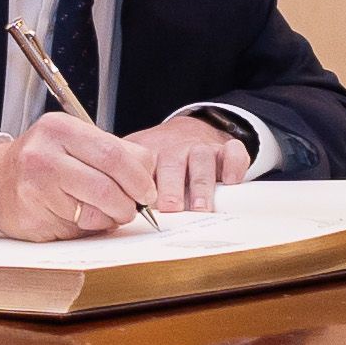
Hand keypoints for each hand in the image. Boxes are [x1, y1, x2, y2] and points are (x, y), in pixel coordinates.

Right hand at [0, 113, 159, 240]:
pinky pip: (78, 229)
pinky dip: (89, 228)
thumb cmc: (41, 162)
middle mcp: (45, 155)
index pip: (115, 153)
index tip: (148, 190)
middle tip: (134, 207)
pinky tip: (80, 217)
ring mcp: (36, 187)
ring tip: (106, 212)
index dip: (140, 177)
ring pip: (95, 212)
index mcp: (61, 129)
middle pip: (107, 186)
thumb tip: (148, 171)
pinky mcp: (33, 216)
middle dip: (129, 203)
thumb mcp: (74, 141)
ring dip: (111, 218)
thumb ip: (112, 151)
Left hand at [126, 112, 253, 211]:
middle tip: (171, 208)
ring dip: (201, 184)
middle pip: (172, 164)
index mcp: (150, 153)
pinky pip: (233, 152)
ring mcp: (202, 148)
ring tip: (201, 207)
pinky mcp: (225, 149)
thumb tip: (111, 214)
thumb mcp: (138, 163)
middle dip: (172, 187)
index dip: (142, 187)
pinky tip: (231, 182)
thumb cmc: (161, 157)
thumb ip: (125, 182)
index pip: (144, 168)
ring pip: (202, 160)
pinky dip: (234, 165)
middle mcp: (176, 149)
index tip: (140, 205)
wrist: (188, 130)